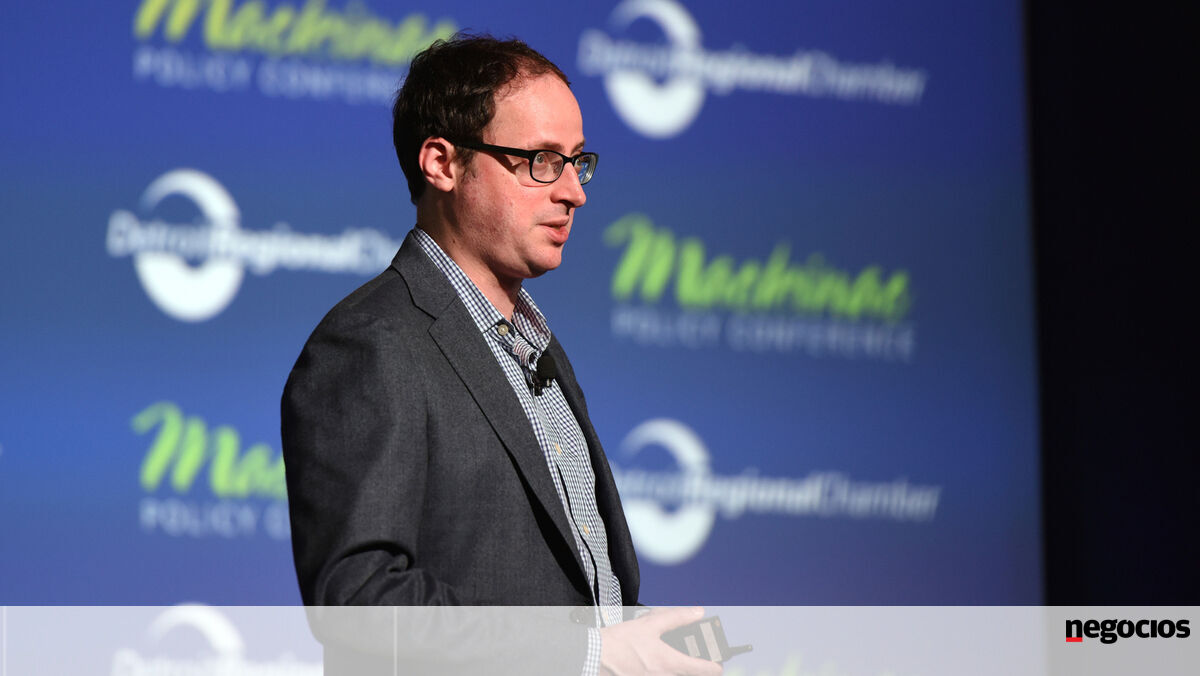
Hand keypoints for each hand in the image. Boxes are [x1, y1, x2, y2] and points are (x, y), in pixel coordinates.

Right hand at [598, 607, 723, 675]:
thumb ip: (677, 618)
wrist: (595, 655)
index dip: (714, 667)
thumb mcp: (650, 624)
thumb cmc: (620, 642)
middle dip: (696, 668)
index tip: (718, 664)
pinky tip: (655, 663)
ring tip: (675, 660)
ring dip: (679, 670)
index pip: (702, 670)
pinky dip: (665, 671)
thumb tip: (697, 613)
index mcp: (669, 663)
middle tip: (697, 659)